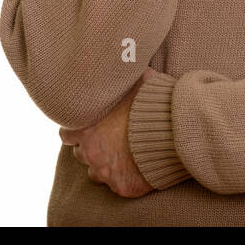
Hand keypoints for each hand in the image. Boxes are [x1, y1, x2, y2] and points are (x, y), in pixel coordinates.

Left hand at [59, 66, 160, 198]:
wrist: (177, 130)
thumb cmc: (155, 101)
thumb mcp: (136, 79)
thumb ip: (119, 78)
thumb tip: (117, 57)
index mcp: (86, 127)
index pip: (66, 133)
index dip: (79, 129)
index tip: (90, 127)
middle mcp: (90, 152)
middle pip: (81, 154)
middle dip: (93, 147)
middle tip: (112, 139)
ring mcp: (105, 172)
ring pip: (96, 173)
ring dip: (106, 164)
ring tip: (125, 154)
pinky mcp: (122, 187)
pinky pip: (118, 185)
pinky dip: (125, 177)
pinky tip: (139, 166)